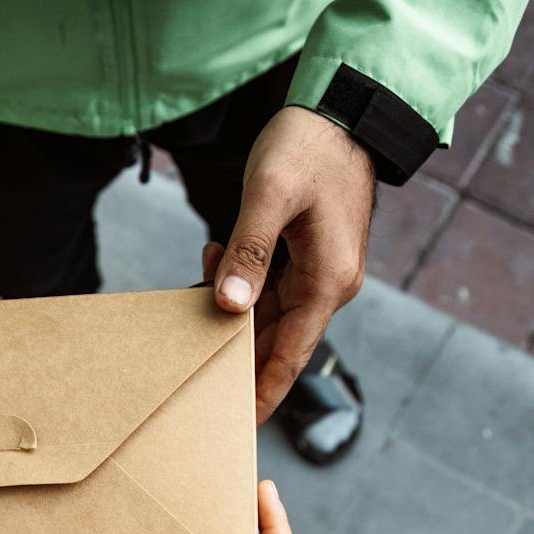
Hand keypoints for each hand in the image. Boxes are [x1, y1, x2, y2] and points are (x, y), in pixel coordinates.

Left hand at [204, 106, 375, 421]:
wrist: (343, 109)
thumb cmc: (310, 146)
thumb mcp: (270, 195)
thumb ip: (249, 253)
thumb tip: (229, 307)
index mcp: (328, 281)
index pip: (290, 355)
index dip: (262, 392)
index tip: (236, 424)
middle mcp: (329, 284)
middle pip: (277, 341)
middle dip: (233, 352)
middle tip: (190, 372)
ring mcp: (321, 271)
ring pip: (267, 312)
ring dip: (229, 307)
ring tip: (195, 288)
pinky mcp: (308, 254)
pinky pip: (269, 285)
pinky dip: (239, 280)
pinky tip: (214, 258)